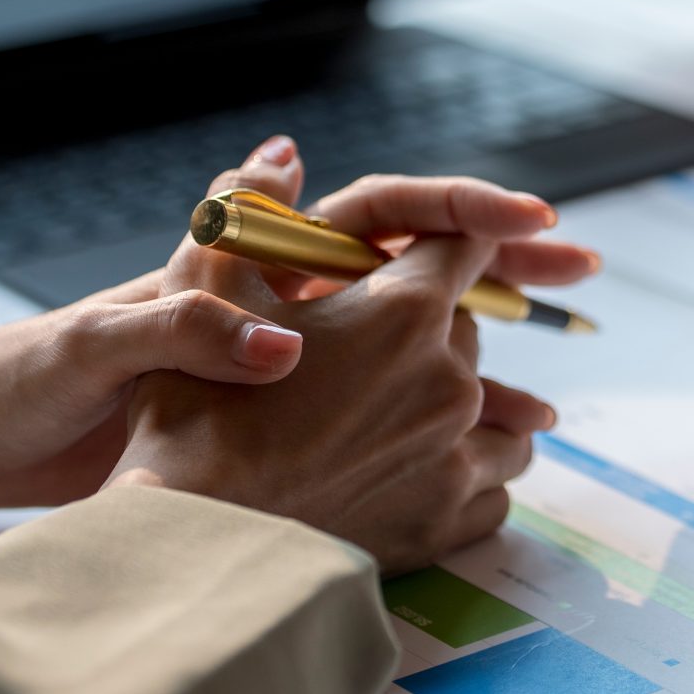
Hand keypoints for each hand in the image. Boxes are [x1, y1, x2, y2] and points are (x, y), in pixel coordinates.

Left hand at [0, 139, 594, 510]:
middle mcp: (283, 300)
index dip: (460, 204)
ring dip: (486, 369)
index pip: (382, 209)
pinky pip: (383, 424)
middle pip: (422, 268)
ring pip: (416, 352)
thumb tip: (286, 331)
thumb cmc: (37, 379)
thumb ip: (191, 318)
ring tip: (551, 401)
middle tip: (580, 267)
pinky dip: (438, 439)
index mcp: (255, 260)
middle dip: (506, 265)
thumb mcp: (105, 344)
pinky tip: (479, 463)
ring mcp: (291, 364)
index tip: (528, 214)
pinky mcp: (281, 428)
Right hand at [110, 171, 598, 572]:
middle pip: (470, 331)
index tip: (463, 241)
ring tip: (416, 414)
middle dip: (433, 330)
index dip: (458, 237)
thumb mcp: (205, 285)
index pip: (464, 248)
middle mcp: (449, 379)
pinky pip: (493, 483)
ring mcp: (458, 454)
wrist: (194, 541)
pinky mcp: (451, 519)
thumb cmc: (192, 411)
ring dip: (472, 403)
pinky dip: (469, 471)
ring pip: (502, 412)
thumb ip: (250, 209)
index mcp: (406, 311)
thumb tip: (282, 152)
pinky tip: (425, 472)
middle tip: (374, 354)